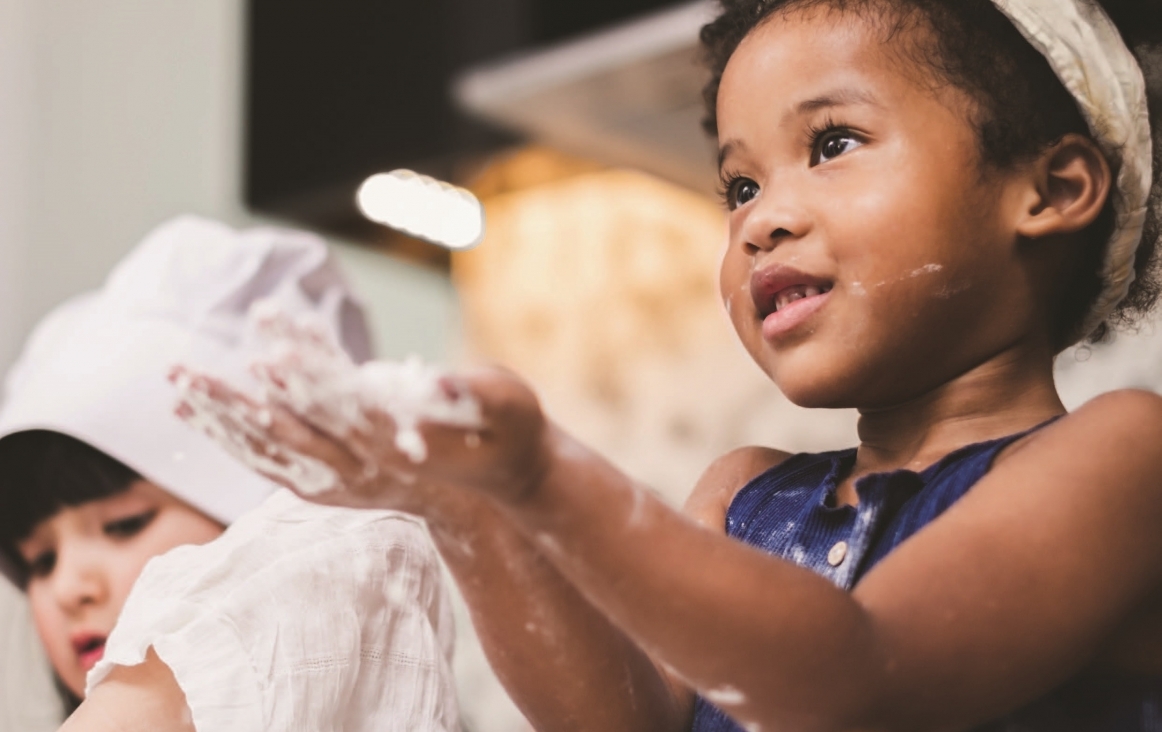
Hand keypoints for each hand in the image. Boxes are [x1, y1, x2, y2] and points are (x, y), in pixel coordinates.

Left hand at [171, 362, 553, 513]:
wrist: (502, 482)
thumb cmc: (509, 431)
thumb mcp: (505, 403)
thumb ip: (470, 391)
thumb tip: (433, 381)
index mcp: (405, 440)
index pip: (344, 408)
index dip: (305, 381)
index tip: (262, 356)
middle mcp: (368, 466)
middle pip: (290, 432)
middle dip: (235, 404)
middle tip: (182, 374)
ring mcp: (351, 480)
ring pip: (274, 451)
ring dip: (224, 421)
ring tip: (175, 386)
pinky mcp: (339, 484)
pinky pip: (278, 464)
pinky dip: (240, 440)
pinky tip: (207, 419)